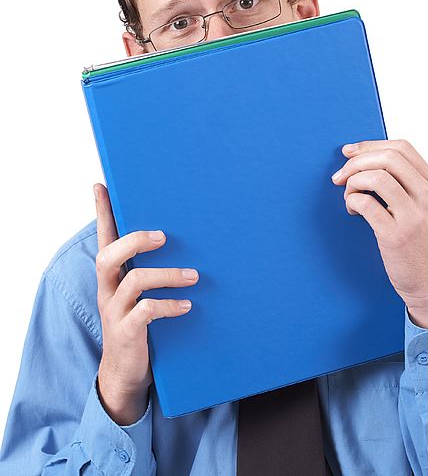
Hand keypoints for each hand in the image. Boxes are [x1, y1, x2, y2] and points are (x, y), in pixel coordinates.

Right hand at [93, 182, 198, 424]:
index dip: (101, 213)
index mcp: (111, 277)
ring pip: (134, 281)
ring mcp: (114, 311)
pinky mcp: (126, 332)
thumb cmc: (139, 325)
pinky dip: (169, 305)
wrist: (125, 373)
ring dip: (167, 275)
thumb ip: (149, 271)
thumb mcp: (139, 295)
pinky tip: (187, 306)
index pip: (103, 239)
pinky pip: (145, 311)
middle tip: (164, 236)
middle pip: (109, 255)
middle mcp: (107, 290)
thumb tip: (179, 243)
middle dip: (136, 240)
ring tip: (194, 276)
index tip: (100, 186)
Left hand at [331, 139, 427, 327]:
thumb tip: (364, 162)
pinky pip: (366, 204)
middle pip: (387, 159)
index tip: (349, 151)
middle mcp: (427, 197)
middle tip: (340, 176)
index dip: (370, 145)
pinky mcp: (395, 235)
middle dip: (356, 162)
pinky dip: (352, 201)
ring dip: (352, 183)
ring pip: (376, 178)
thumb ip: (403, 186)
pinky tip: (352, 210)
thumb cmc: (419, 245)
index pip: (402, 149)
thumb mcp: (421, 208)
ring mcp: (413, 216)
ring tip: (348, 196)